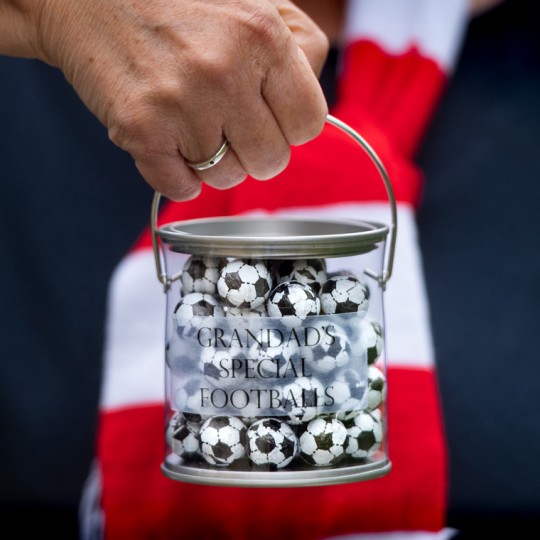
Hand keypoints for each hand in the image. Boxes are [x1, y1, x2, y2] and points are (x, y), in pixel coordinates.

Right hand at [29, 0, 328, 200]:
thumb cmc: (178, 2)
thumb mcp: (255, 2)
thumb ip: (298, 48)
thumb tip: (308, 110)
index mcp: (263, 37)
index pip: (309, 124)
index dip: (290, 128)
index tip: (270, 118)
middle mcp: (225, 72)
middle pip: (271, 161)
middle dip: (254, 150)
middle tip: (229, 124)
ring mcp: (181, 105)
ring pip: (225, 178)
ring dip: (213, 161)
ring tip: (192, 124)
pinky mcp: (141, 131)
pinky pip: (182, 188)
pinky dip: (179, 176)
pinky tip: (169, 142)